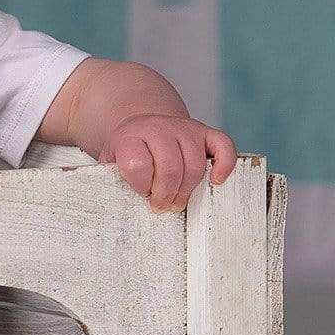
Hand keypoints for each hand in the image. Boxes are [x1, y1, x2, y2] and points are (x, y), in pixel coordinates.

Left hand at [99, 114, 235, 211]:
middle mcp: (158, 128)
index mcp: (130, 136)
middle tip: (160, 207)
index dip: (141, 186)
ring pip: (195, 165)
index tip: (140, 193)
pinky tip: (215, 181)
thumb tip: (111, 199)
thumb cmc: (128, 155)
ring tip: (176, 201)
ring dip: (187, 191)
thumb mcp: (110, 164)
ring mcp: (185, 128)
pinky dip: (224, 166)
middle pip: (170, 168)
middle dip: (166, 195)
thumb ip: (111, 180)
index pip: (138, 165)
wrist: (142, 127)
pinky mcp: (206, 132)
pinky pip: (224, 147)